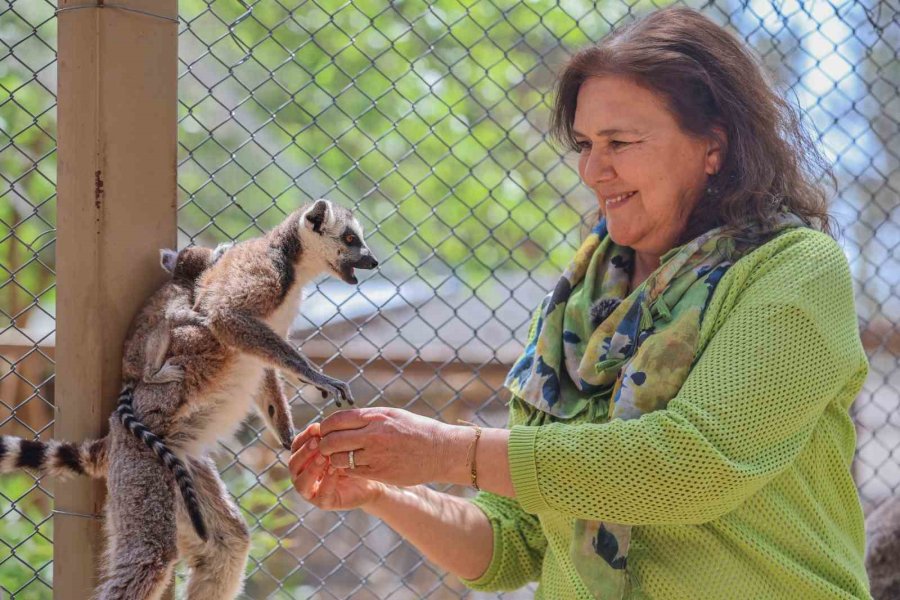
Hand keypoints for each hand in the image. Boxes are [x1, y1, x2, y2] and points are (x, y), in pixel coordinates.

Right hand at [289, 423, 383, 510]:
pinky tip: (334, 469)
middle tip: (317, 442)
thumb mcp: (339, 446)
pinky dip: (326, 481)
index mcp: (304, 460)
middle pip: (294, 464)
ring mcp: (311, 491)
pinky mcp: (324, 502)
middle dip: (304, 452)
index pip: (295, 447)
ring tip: (324, 456)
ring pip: (301, 482)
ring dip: (311, 468)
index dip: (303, 437)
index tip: (316, 428)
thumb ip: (328, 439)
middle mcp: (302, 476)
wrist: (370, 480)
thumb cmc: (352, 460)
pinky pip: (320, 494)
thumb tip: (319, 427)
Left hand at [314, 407, 469, 486]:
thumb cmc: (416, 430)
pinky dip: (348, 470)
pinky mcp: (379, 473)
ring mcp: (375, 455)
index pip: (335, 421)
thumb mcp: (391, 415)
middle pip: (332, 441)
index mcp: (375, 417)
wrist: (440, 450)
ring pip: (338, 459)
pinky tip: (353, 467)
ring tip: (340, 458)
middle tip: (326, 448)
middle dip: (324, 445)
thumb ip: (367, 418)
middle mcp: (372, 435)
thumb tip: (342, 421)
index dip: (325, 427)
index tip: (325, 431)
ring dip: (335, 460)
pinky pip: (352, 472)